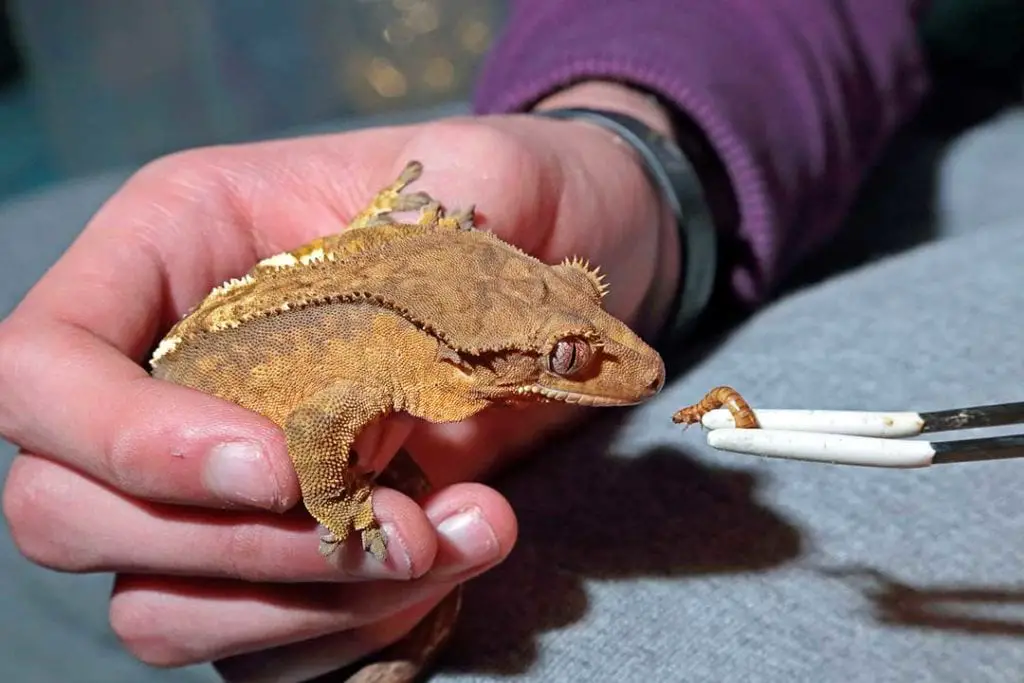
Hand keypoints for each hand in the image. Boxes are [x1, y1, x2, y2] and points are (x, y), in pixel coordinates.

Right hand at [0, 81, 679, 680]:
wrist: (559, 258)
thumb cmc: (506, 199)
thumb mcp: (482, 179)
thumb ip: (427, 246)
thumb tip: (363, 401)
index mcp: (173, 252)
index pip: (41, 368)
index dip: (129, 441)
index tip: (282, 469)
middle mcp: (168, 373)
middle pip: (69, 510)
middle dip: (242, 547)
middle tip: (403, 528)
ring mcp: (211, 478)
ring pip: (161, 603)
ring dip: (314, 603)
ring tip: (458, 541)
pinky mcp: (275, 550)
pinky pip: (258, 643)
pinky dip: (352, 632)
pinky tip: (456, 563)